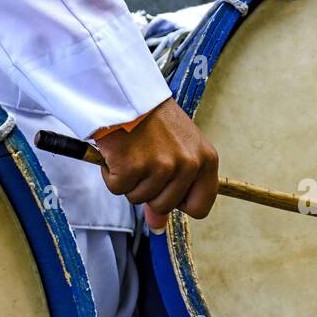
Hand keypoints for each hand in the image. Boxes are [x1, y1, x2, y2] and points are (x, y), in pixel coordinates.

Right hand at [94, 97, 218, 227]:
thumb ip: (174, 187)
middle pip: (164, 206)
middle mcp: (188, 165)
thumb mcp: (175, 149)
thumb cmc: (152, 119)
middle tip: (144, 159)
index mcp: (206, 160)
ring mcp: (161, 166)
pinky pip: (117, 187)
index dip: (180, 202)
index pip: (201, 207)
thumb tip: (158, 225)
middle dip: (148, 189)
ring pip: (138, 198)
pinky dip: (110, 173)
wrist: (125, 91)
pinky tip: (117, 151)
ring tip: (132, 151)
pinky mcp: (133, 166)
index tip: (168, 186)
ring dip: (129, 179)